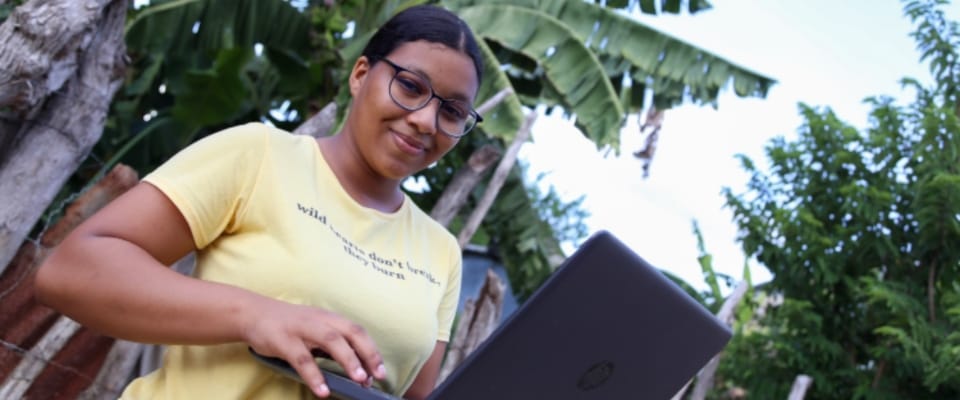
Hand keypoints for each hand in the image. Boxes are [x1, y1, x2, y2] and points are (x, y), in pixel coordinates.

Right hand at [242, 298, 386, 397]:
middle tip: (377, 376)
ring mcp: (301, 329)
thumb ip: (334, 347)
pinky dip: (314, 375)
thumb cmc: (289, 325)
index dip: (372, 350)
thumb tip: (360, 370)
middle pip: (350, 333)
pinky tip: (323, 390)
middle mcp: (319, 320)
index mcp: (329, 318)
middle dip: (367, 354)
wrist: (253, 313)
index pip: (357, 331)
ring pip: (331, 341)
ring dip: (348, 360)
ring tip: (359, 380)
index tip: (381, 371)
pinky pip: (302, 359)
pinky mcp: (283, 340)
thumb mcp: (314, 329)